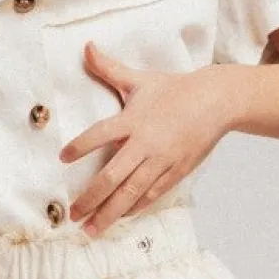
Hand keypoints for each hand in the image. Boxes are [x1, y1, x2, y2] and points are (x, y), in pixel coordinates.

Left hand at [59, 42, 230, 235]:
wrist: (216, 102)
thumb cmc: (175, 90)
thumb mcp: (141, 80)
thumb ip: (110, 69)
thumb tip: (86, 48)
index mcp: (133, 120)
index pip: (100, 134)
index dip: (80, 146)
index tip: (63, 158)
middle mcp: (145, 144)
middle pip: (111, 177)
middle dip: (89, 199)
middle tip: (72, 215)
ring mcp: (160, 162)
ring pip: (130, 194)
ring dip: (108, 214)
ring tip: (90, 230)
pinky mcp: (174, 174)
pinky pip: (150, 197)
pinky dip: (132, 209)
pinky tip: (118, 218)